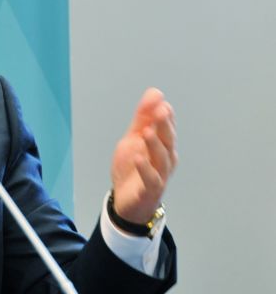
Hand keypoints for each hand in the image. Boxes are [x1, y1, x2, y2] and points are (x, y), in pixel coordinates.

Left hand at [111, 88, 177, 225]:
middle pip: (168, 140)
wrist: (126, 200)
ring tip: (147, 131)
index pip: (166, 127)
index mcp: (163, 145)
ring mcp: (159, 175)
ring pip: (161, 158)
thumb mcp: (134, 138)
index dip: (164, 114)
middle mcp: (165, 159)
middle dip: (165, 125)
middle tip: (161, 110)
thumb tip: (155, 92)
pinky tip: (138, 157)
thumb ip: (143, 118)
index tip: (159, 100)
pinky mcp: (149, 190)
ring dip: (155, 144)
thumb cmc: (133, 168)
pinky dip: (145, 168)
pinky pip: (151, 179)